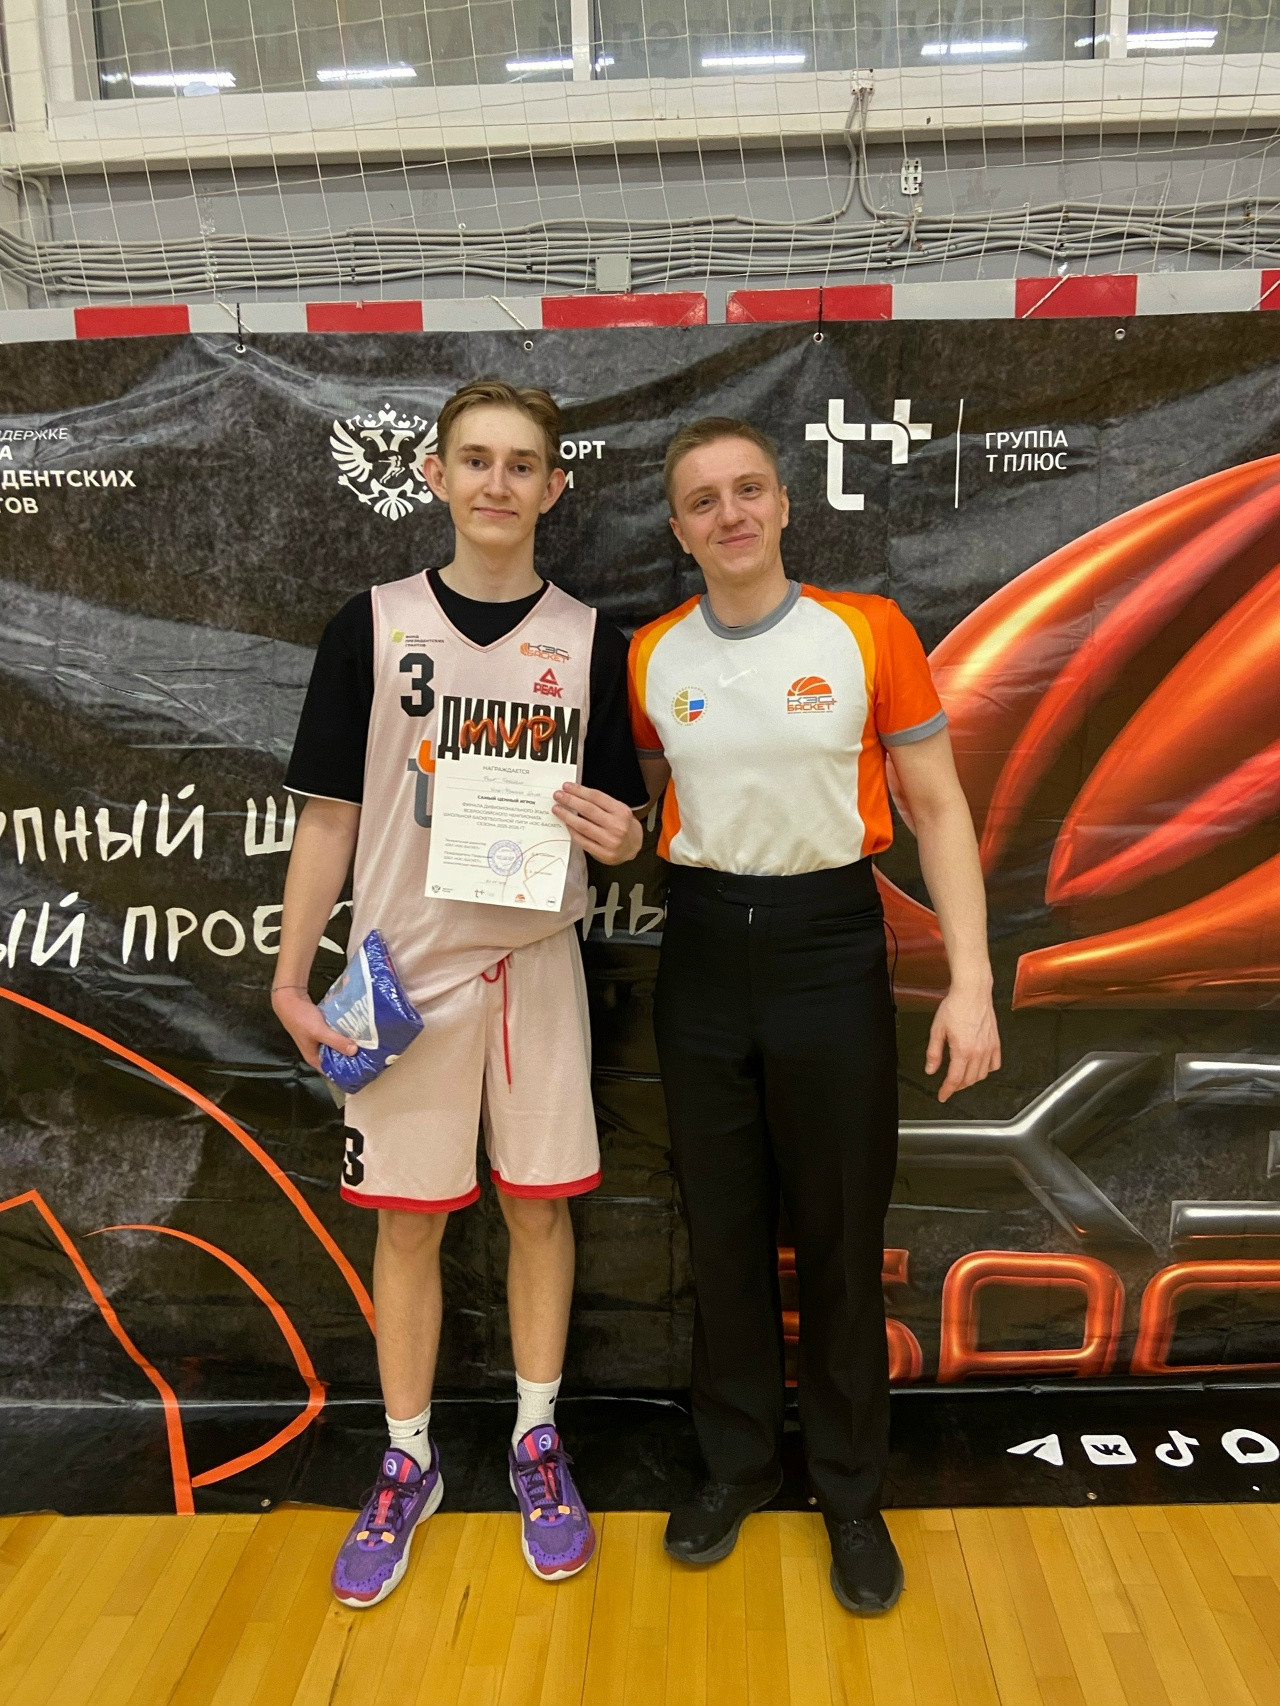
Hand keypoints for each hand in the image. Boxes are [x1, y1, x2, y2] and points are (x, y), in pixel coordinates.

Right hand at [271, 985, 357, 1070]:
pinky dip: (343, 1033)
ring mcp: (318, 1039)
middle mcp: (316, 1051)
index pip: (332, 1071)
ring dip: (348, 1043)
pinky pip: (335, 1034)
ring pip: (336, 1045)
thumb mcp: (319, 1032)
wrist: (290, 998)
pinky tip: (355, 1030)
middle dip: (350, 1056)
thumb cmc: (301, 1018)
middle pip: (336, 1057)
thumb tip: (355, 1051)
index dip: (345, 1072)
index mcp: (314, 1058)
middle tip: (368, 1054)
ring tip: (365, 1043)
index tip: (362, 1069)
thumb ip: (336, 1041)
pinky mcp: (321, 1029)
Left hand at [552, 782, 643, 865]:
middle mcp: (617, 826)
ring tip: (558, 809)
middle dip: (570, 801)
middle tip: (558, 796)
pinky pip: (583, 840)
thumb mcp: (618, 810)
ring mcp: (610, 841)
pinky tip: (567, 824)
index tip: (567, 787)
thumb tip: (576, 795)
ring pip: (583, 825)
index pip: (596, 797)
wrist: (633, 847)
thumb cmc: (623, 826)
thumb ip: (601, 804)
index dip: (579, 790)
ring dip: (567, 816)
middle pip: (588, 810)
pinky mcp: (603, 853)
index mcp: (621, 811)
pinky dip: (572, 831)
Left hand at [925, 983, 1000, 1103]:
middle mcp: (978, 1051)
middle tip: (949, 1086)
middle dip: (957, 1086)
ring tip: (961, 1078)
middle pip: (969, 1080)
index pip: (955, 1079)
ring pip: (982, 1075)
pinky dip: (987, 1070)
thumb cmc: (955, 1006)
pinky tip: (979, 1067)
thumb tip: (931, 1069)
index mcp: (962, 1050)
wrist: (972, 991)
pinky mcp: (996, 1042)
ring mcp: (989, 1047)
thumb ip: (934, 1053)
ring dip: (971, 1080)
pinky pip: (994, 1064)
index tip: (942, 1096)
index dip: (947, 1091)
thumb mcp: (937, 1030)